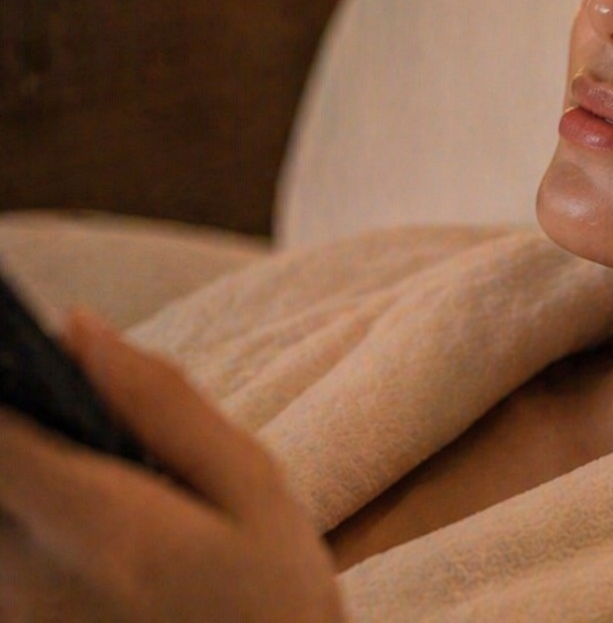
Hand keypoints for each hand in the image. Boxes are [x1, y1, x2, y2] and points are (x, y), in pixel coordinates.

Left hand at [0, 310, 343, 622]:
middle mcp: (26, 582)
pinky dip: (43, 527)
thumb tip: (79, 328)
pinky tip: (115, 547)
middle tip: (126, 451)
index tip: (24, 353)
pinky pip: (7, 559)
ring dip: (40, 481)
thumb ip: (162, 402)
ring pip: (1, 511)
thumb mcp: (252, 485)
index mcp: (97, 528)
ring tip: (132, 502)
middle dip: (35, 432)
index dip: (1, 381)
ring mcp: (12, 618)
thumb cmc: (275, 598)